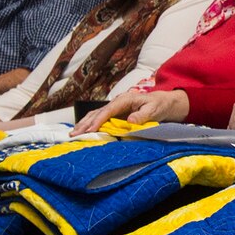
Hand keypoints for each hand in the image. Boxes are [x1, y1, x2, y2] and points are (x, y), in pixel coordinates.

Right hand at [71, 89, 188, 134]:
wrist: (162, 102)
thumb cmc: (158, 106)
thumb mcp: (154, 110)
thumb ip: (143, 115)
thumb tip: (129, 121)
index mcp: (125, 100)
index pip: (108, 110)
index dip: (98, 121)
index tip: (90, 130)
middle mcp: (117, 103)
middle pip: (97, 112)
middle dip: (85, 123)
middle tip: (74, 134)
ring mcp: (114, 109)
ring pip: (95, 115)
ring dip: (84, 124)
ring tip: (73, 134)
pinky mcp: (114, 115)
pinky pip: (99, 119)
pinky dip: (89, 125)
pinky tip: (82, 131)